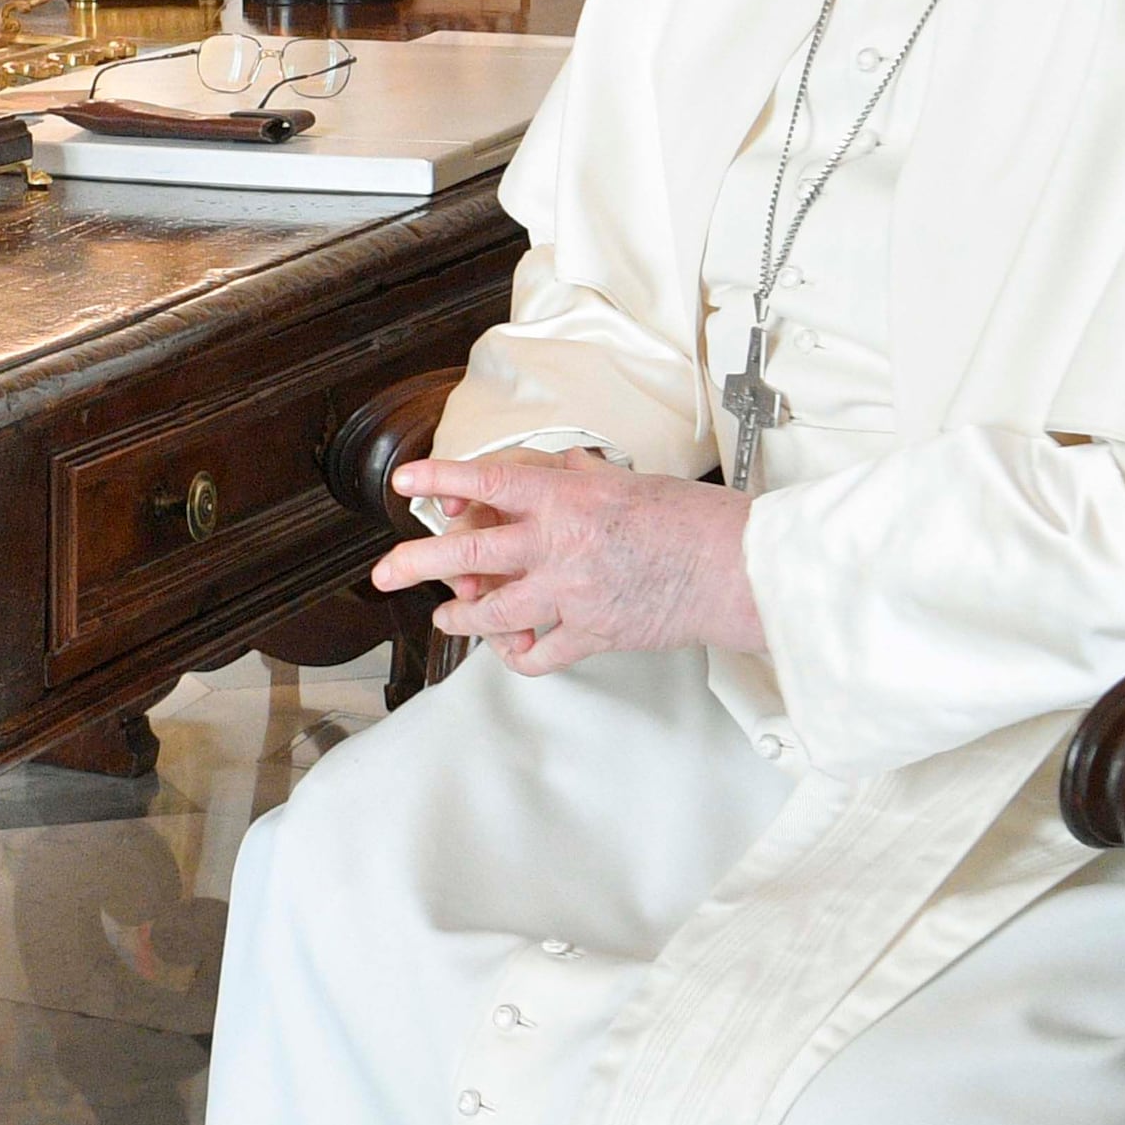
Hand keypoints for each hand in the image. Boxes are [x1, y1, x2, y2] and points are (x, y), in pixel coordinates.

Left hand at [369, 450, 764, 672]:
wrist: (739, 569)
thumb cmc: (694, 522)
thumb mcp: (627, 480)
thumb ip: (577, 476)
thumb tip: (548, 470)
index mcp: (569, 498)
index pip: (489, 480)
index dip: (440, 478)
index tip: (408, 482)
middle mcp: (562, 544)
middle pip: (470, 552)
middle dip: (417, 562)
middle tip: (385, 572)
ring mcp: (573, 593)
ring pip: (492, 610)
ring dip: (461, 613)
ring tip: (448, 612)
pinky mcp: (592, 634)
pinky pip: (535, 654)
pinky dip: (516, 654)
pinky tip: (511, 647)